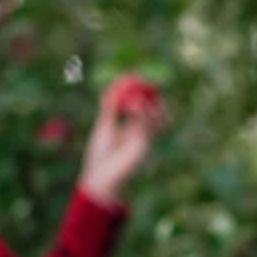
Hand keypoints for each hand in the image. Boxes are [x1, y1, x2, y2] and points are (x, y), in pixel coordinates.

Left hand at [77, 78, 166, 205]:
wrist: (102, 177)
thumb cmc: (101, 155)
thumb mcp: (105, 126)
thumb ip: (109, 110)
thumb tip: (110, 90)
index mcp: (132, 129)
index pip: (143, 107)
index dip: (143, 94)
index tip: (139, 80)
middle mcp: (141, 133)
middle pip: (155, 112)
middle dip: (154, 98)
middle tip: (149, 84)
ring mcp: (144, 140)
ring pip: (155, 118)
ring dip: (149, 105)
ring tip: (138, 98)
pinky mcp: (143, 146)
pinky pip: (148, 127)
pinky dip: (144, 114)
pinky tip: (137, 106)